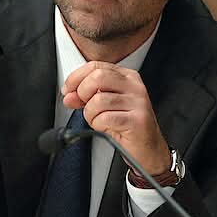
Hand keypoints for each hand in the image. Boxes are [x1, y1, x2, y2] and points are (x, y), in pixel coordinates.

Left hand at [62, 61, 169, 176]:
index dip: (76, 77)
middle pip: (97, 77)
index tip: (67, 90)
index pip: (96, 66)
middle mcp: (134, 86)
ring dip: (91, 114)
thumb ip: (87, 97)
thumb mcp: (105, 106)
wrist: (148, 150)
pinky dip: (99, 125)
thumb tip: (68, 95)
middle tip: (83, 106)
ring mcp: (138, 102)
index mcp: (127, 77)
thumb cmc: (127, 126)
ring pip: (98, 100)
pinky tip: (107, 128)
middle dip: (82, 93)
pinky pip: (105, 118)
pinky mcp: (137, 120)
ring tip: (99, 121)